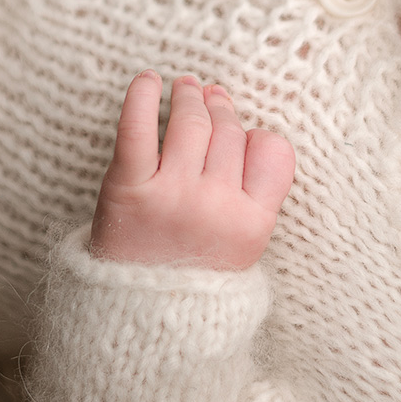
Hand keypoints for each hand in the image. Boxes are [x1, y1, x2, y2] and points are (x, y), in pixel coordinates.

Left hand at [88, 73, 294, 269]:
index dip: (255, 135)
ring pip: (191, 124)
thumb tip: (242, 128)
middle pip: (228, 133)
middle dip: (220, 108)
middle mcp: (216, 206)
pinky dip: (143, 97)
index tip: (240, 131)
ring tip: (185, 87)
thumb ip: (254, 197)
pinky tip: (148, 81)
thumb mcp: (242, 249)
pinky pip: (138, 128)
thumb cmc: (190, 280)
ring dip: (189, 96)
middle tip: (209, 95)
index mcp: (253, 223)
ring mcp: (173, 195)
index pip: (272, 151)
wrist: (137, 321)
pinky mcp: (128, 189)